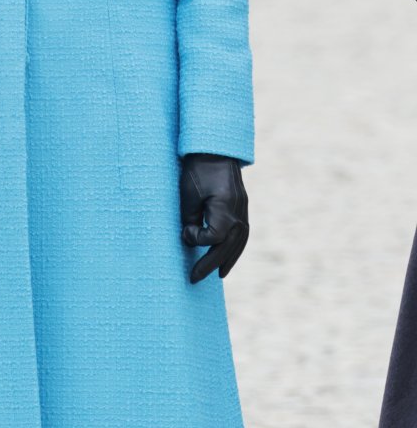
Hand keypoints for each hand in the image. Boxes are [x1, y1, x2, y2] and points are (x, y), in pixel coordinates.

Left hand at [180, 154, 248, 283]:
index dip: (196, 239)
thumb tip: (191, 239)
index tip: (185, 231)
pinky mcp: (242, 208)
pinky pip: (242, 234)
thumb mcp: (188, 195)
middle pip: (226, 247)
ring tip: (218, 275)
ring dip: (227, 260)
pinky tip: (228, 258)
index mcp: (226, 209)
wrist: (215, 149)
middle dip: (209, 264)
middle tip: (193, 279)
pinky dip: (235, 248)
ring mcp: (243, 211)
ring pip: (238, 244)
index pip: (213, 238)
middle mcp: (238, 213)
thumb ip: (191, 219)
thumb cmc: (197, 170)